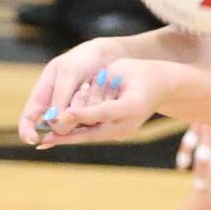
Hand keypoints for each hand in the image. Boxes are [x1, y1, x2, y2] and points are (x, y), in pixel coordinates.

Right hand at [18, 38, 125, 145]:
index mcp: (42, 95)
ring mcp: (71, 113)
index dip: (26, 131)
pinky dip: (94, 109)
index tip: (32, 139)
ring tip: (90, 83)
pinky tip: (99, 91)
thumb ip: (60, 96)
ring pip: (73, 124)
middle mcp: (55, 108)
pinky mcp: (87, 115)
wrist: (105, 56)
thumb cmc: (82, 60)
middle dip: (69, 111)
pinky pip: (88, 121)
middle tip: (84, 87)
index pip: (27, 119)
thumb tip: (52, 122)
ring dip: (84, 106)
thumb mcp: (68, 73)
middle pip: (55, 126)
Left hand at [37, 58, 165, 145]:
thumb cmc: (141, 72)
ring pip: (93, 136)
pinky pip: (95, 135)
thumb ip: (102, 82)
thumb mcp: (122, 70)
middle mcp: (128, 123)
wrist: (164, 87)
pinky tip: (59, 138)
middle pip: (95, 132)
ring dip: (70, 137)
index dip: (83, 113)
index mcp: (132, 105)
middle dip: (69, 135)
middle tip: (46, 138)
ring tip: (47, 139)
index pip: (103, 112)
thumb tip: (81, 94)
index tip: (65, 114)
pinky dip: (77, 136)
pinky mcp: (119, 134)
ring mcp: (124, 131)